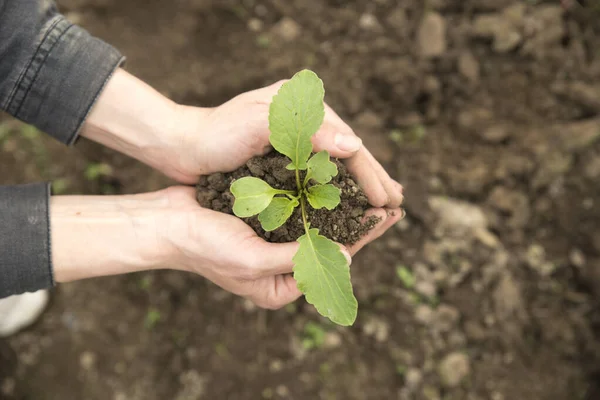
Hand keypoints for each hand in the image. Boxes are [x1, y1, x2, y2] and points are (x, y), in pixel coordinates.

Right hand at [51, 187, 402, 309]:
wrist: (168, 223)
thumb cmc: (205, 248)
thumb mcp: (253, 262)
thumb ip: (297, 261)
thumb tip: (346, 259)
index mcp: (282, 286)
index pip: (334, 260)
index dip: (363, 237)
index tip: (389, 215)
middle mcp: (282, 267)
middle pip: (332, 242)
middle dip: (360, 221)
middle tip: (393, 200)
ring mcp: (274, 241)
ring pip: (319, 223)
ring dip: (343, 205)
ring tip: (371, 189)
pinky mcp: (266, 219)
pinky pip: (301, 207)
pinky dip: (319, 194)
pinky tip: (336, 178)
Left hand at [84, 69, 402, 208]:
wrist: (182, 144)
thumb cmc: (217, 134)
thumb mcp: (259, 126)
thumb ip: (309, 133)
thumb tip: (355, 145)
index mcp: (306, 109)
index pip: (349, 145)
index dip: (372, 173)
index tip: (389, 199)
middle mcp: (305, 122)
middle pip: (348, 153)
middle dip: (373, 179)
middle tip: (397, 204)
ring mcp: (294, 138)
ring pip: (336, 164)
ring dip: (359, 184)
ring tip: (382, 204)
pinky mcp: (282, 155)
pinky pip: (319, 172)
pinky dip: (336, 186)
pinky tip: (347, 201)